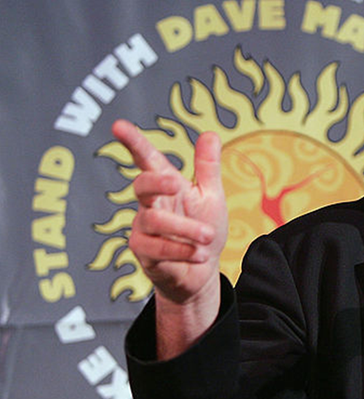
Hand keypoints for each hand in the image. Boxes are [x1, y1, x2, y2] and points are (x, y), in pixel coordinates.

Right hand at [112, 120, 227, 354]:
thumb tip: (210, 133)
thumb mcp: (211, 197)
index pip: (147, 160)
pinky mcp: (143, 254)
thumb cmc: (204, 230)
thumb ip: (207, 168)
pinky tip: (201, 254)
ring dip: (186, 228)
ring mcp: (143, 229)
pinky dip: (183, 250)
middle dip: (158, 182)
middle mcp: (150, 205)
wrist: (202, 272)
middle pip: (142, 185)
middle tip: (178, 184)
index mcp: (166, 187)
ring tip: (208, 236)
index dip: (133, 143)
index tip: (118, 125)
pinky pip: (158, 249)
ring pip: (155, 221)